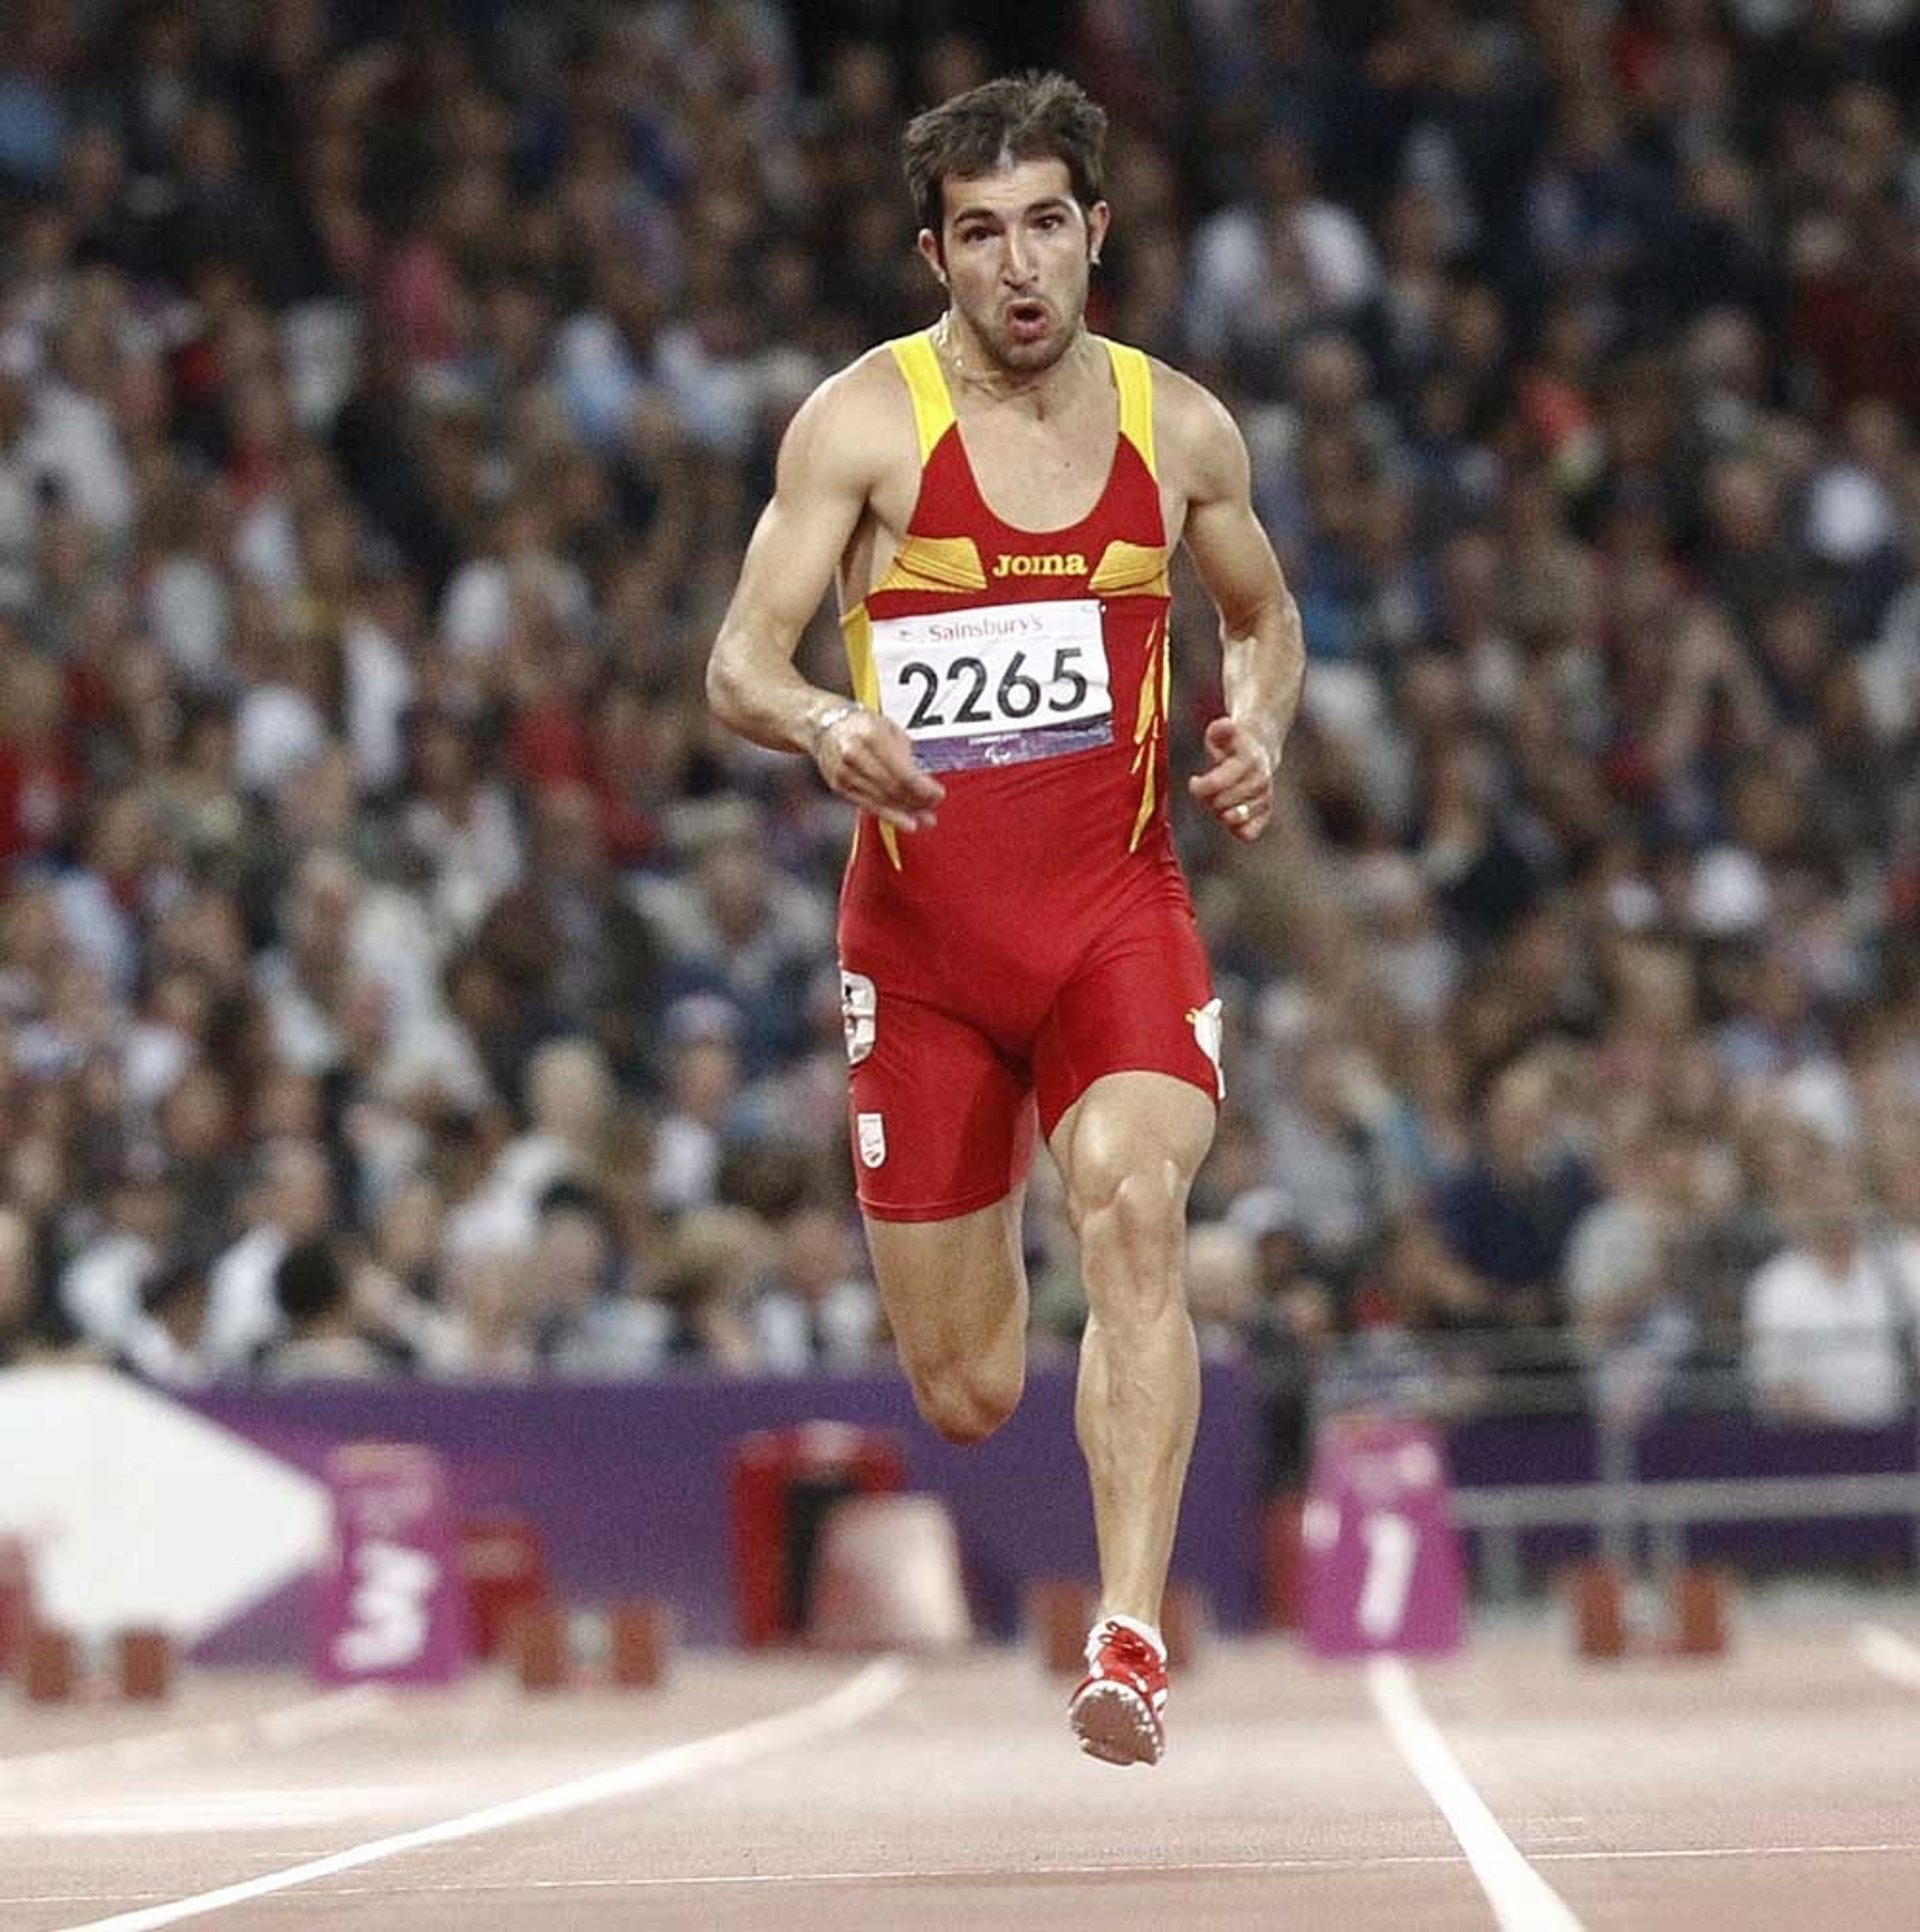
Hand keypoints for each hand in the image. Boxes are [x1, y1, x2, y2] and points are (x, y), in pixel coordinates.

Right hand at [815, 706, 943, 832]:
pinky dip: (889, 814)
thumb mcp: (889, 729)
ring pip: (882, 800)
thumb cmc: (859, 725)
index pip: (903, 772)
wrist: (824, 725)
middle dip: (916, 801)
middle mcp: (855, 755)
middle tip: (931, 807)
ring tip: (922, 819)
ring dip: (905, 812)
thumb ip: (907, 756)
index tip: (937, 794)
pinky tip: (903, 821)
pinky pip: (869, 805)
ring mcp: (845, 773)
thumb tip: (924, 783)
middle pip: (893, 788)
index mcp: (871, 736)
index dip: (923, 788)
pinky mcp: (840, 787)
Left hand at [1189, 715, 1274, 840]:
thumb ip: (1220, 729)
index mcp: (1249, 761)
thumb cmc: (1232, 744)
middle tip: (1208, 791)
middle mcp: (1260, 781)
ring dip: (1220, 812)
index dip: (1200, 787)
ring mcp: (1265, 799)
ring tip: (1220, 800)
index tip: (1194, 781)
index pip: (1217, 784)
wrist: (1258, 751)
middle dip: (1209, 799)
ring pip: (1234, 819)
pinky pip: (1249, 833)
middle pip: (1222, 804)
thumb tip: (1223, 726)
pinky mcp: (1265, 814)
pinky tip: (1230, 815)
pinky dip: (1237, 829)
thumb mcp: (1223, 732)